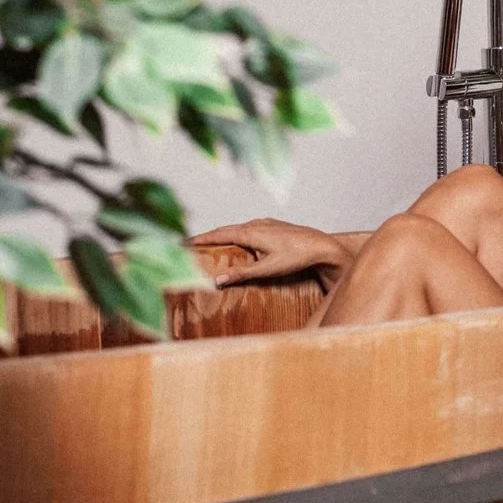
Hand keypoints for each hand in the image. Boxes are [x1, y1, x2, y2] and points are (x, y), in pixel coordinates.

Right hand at [190, 219, 345, 285]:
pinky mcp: (274, 226)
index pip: (218, 234)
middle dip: (206, 236)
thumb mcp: (267, 269)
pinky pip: (247, 228)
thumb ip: (241, 273)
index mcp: (251, 232)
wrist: (322, 246)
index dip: (198, 238)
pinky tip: (235, 241)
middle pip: (224, 229)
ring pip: (236, 228)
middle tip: (187, 244)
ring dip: (221, 234)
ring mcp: (266, 223)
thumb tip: (215, 279)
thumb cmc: (297, 257)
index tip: (180, 242)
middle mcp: (256, 224)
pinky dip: (235, 234)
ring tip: (206, 243)